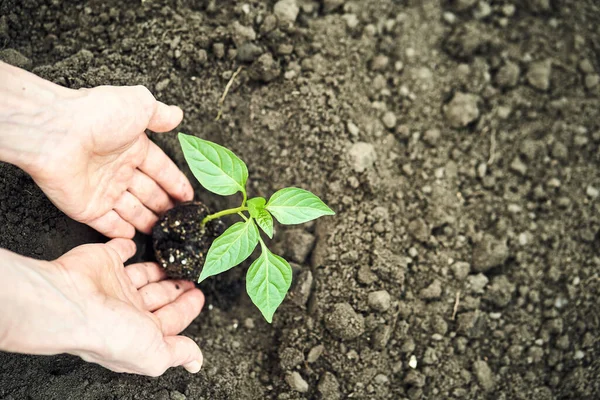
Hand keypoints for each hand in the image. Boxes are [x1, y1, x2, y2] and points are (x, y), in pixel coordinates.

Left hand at [0, 62, 193, 237]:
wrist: (56, 133)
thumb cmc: (97, 116)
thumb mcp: (138, 104)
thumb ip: (159, 113)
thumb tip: (176, 115)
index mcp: (131, 147)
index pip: (161, 169)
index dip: (175, 183)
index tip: (188, 197)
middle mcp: (118, 169)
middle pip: (148, 192)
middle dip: (164, 205)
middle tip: (179, 219)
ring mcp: (102, 190)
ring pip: (131, 210)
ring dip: (146, 220)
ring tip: (163, 232)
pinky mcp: (86, 208)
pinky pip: (106, 224)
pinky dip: (119, 232)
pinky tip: (132, 237)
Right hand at [0, 240, 204, 375]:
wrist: (72, 303)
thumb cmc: (109, 332)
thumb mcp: (155, 352)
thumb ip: (177, 353)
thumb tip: (195, 363)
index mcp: (138, 332)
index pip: (169, 319)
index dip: (186, 308)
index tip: (198, 295)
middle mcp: (125, 309)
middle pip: (157, 296)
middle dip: (175, 289)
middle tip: (191, 278)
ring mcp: (113, 284)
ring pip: (142, 275)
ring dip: (158, 270)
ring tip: (175, 262)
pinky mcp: (103, 260)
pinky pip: (120, 250)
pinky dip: (128, 246)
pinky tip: (137, 244)